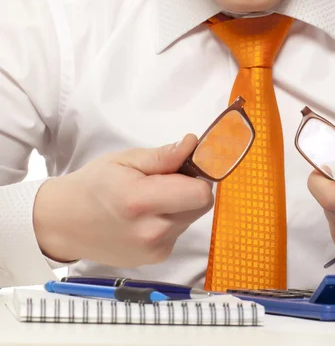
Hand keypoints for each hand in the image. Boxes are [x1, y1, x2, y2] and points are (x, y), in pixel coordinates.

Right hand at [33, 135, 213, 266]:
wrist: (65, 223)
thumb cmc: (94, 185)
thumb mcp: (125, 160)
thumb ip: (163, 156)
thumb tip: (193, 145)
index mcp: (142, 202)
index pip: (201, 194)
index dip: (198, 176)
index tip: (185, 166)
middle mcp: (152, 232)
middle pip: (200, 205)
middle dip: (190, 188)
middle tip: (164, 180)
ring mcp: (155, 250)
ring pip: (191, 218)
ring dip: (180, 205)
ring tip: (150, 198)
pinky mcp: (156, 259)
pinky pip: (179, 232)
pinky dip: (170, 220)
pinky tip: (146, 216)